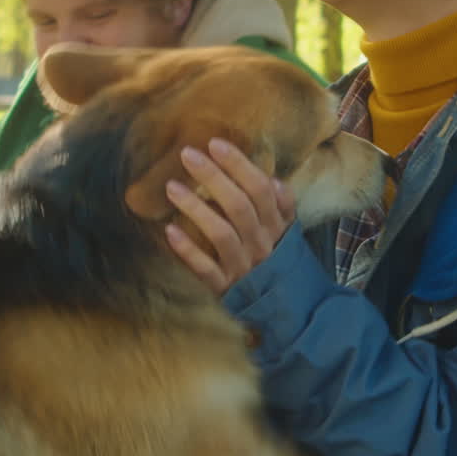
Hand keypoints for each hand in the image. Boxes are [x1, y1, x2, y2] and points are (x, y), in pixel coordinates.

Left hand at [164, 138, 294, 294]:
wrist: (288, 311)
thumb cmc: (278, 261)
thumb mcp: (288, 232)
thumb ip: (283, 205)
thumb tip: (273, 179)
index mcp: (276, 226)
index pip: (260, 189)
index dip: (239, 165)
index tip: (215, 143)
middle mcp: (261, 244)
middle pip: (239, 206)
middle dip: (213, 177)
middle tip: (187, 154)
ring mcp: (243, 266)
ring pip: (221, 234)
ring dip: (196, 209)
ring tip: (171, 187)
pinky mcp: (226, 288)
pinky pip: (206, 269)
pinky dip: (188, 251)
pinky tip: (168, 231)